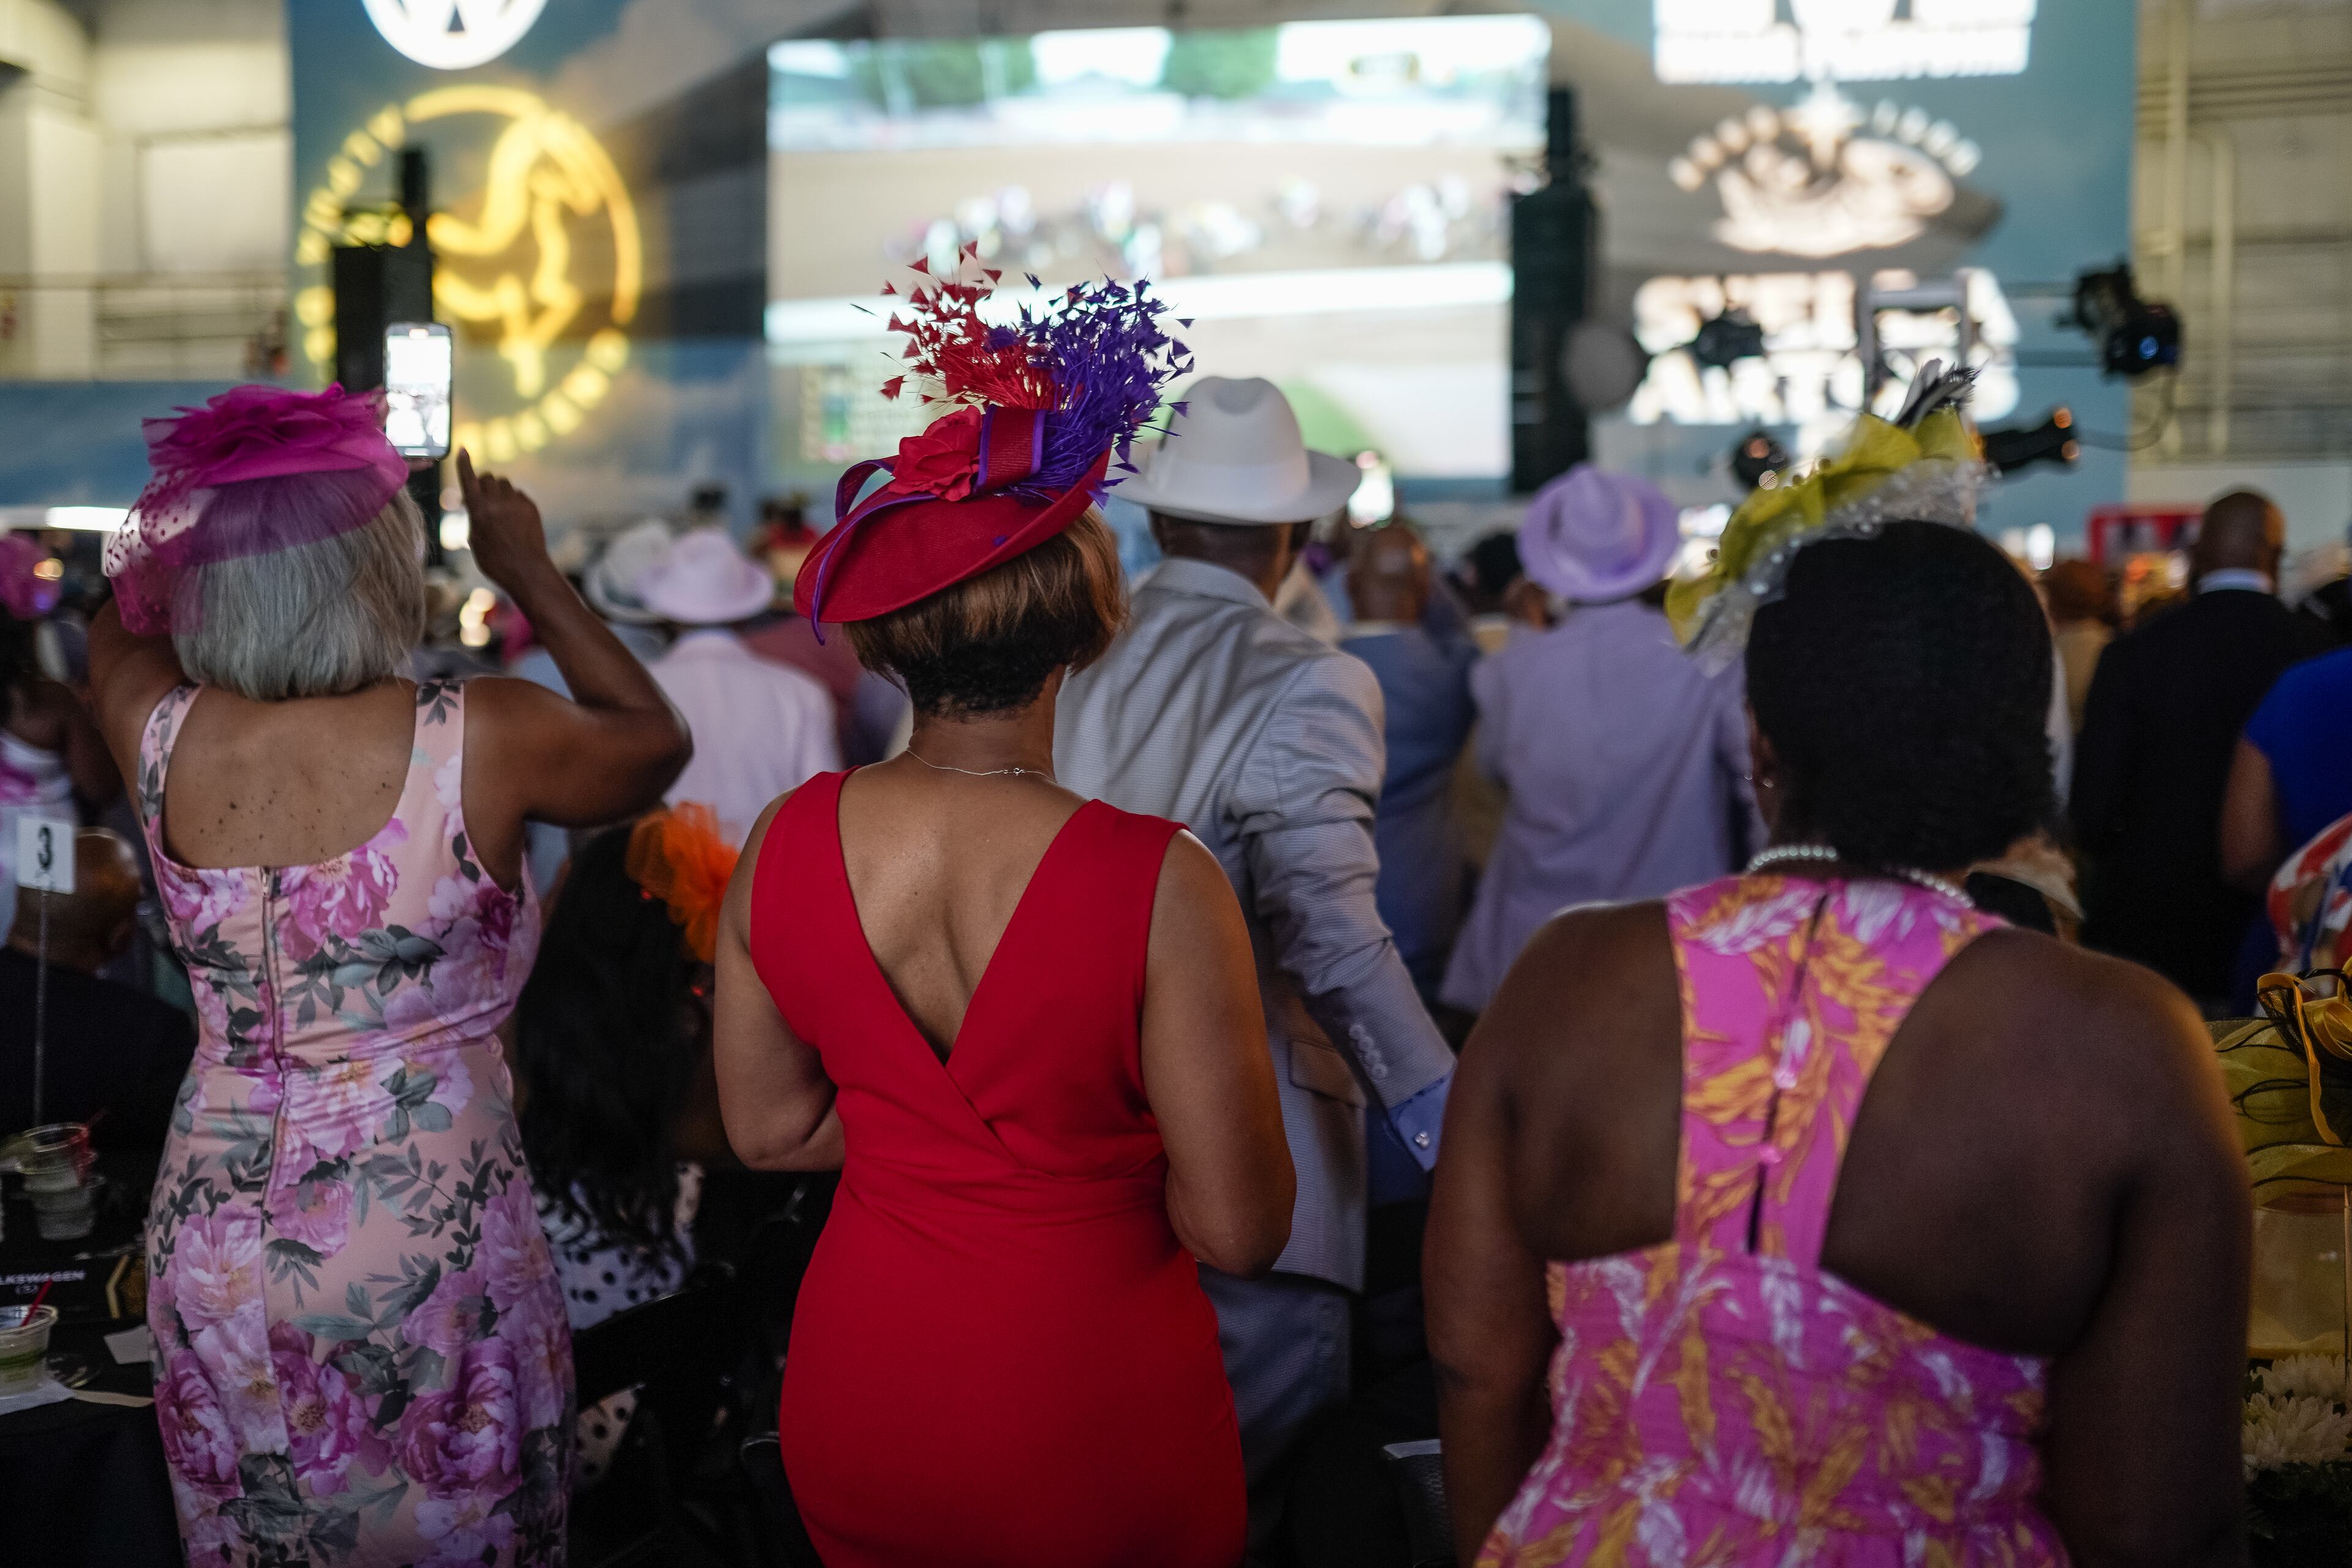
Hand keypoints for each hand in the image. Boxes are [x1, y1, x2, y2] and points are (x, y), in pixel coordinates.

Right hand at [457, 450, 550, 591]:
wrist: (526, 570)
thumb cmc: (494, 560)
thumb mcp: (474, 539)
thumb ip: (474, 515)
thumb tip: (475, 502)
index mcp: (478, 509)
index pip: (468, 478)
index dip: (464, 463)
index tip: (463, 449)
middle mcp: (497, 501)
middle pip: (488, 477)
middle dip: (483, 483)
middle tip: (482, 496)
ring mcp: (516, 502)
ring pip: (504, 483)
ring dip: (498, 490)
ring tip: (498, 509)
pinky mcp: (530, 507)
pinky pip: (518, 494)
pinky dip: (513, 501)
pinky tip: (514, 518)